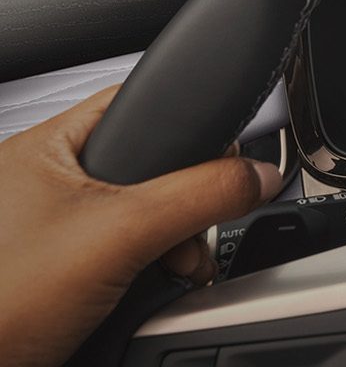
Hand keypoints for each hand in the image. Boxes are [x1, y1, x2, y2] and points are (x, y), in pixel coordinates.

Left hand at [0, 86, 282, 366]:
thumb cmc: (0, 302)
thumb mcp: (122, 233)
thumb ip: (201, 193)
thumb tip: (260, 175)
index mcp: (48, 145)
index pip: (143, 104)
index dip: (192, 126)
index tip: (227, 162)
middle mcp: (45, 182)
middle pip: (151, 167)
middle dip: (185, 205)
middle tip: (190, 237)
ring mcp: (46, 231)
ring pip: (138, 216)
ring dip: (168, 245)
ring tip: (170, 271)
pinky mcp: (53, 275)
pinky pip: (120, 254)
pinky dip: (144, 273)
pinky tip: (145, 292)